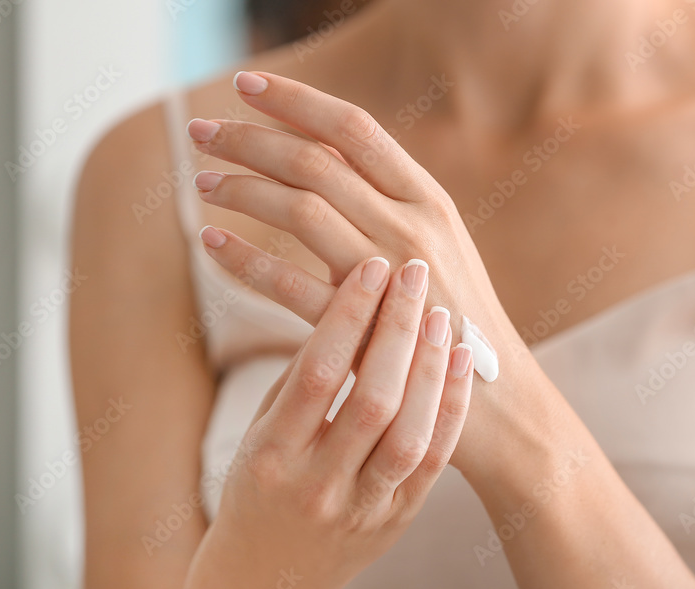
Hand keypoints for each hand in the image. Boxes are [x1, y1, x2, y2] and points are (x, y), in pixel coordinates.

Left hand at [186, 71, 526, 377]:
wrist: (492, 398)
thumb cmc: (455, 319)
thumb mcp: (438, 247)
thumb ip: (389, 204)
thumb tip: (326, 159)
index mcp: (430, 200)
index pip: (355, 128)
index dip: (296, 101)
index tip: (246, 85)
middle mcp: (412, 227)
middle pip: (317, 160)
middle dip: (251, 138)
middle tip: (202, 130)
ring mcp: (390, 277)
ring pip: (301, 209)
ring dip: (242, 188)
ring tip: (202, 181)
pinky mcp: (365, 329)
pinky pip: (289, 284)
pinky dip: (244, 259)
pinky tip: (211, 244)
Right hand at [219, 255, 470, 586]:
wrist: (267, 582)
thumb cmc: (255, 493)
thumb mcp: (255, 439)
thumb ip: (296, 385)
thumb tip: (345, 311)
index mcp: (269, 458)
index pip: (315, 375)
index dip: (348, 316)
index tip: (371, 267)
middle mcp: (317, 487)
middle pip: (371, 400)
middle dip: (398, 330)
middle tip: (414, 273)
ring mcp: (362, 509)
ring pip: (410, 434)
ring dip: (430, 368)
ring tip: (440, 315)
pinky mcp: (397, 521)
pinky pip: (432, 462)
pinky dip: (449, 408)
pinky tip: (458, 363)